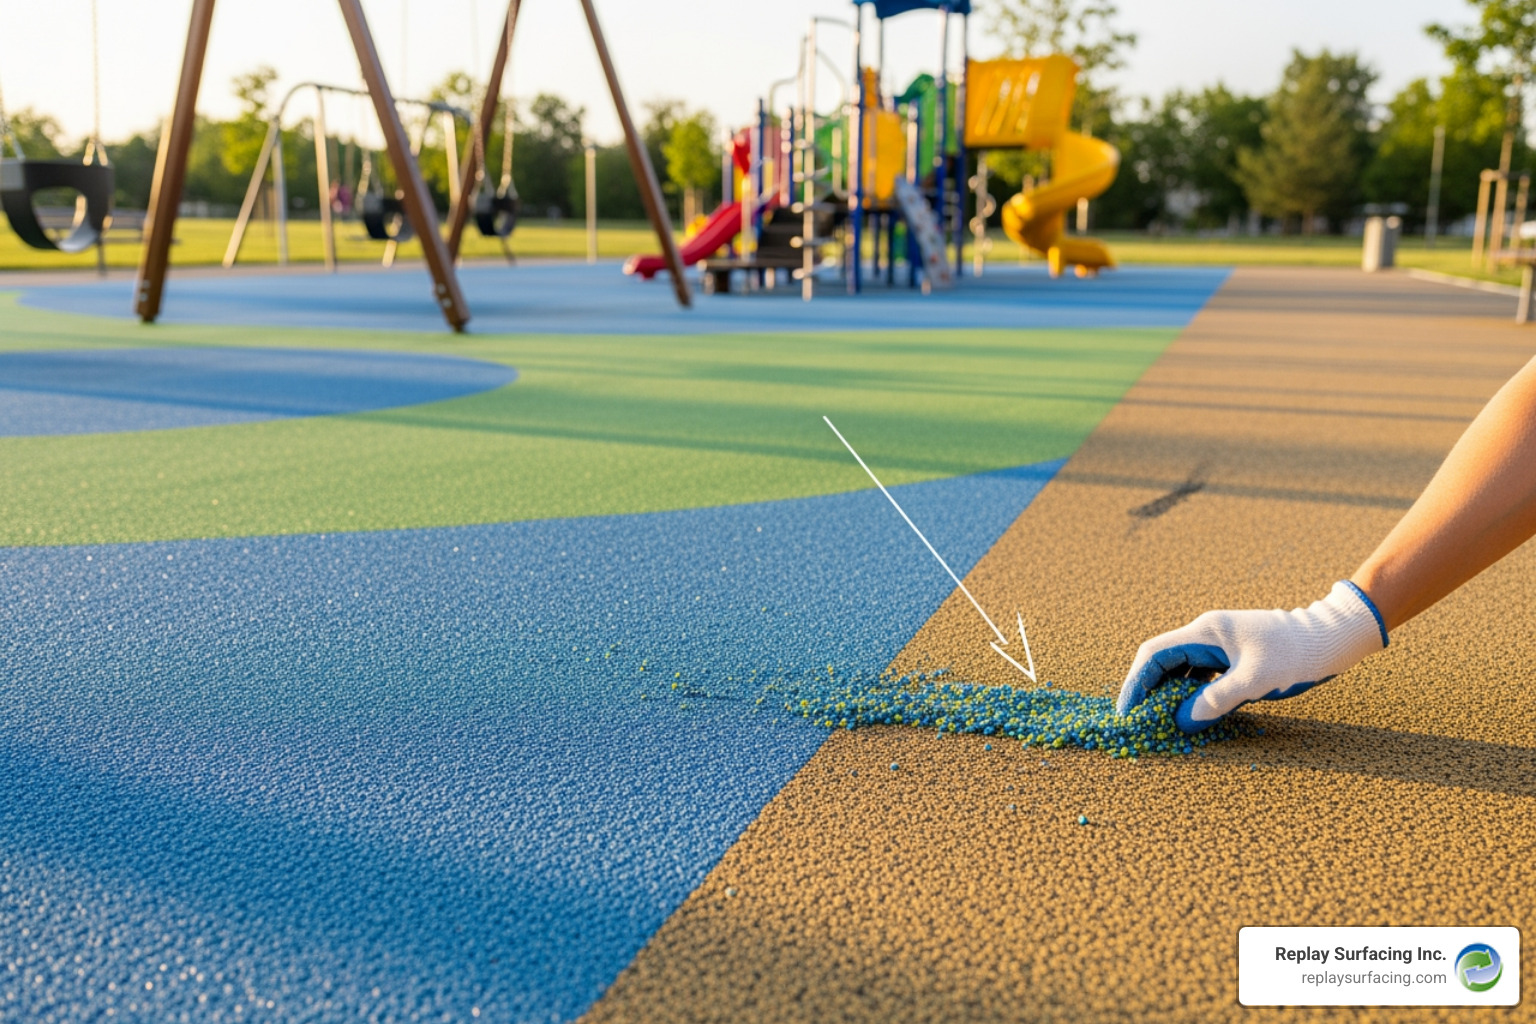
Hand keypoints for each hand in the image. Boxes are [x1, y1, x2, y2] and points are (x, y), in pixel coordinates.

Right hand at [1116, 581, 1387, 732]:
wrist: (1332, 638)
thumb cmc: (1295, 655)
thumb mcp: (1254, 681)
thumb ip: (1215, 700)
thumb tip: (1181, 720)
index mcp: (1205, 631)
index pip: (1155, 655)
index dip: (1135, 683)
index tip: (1126, 711)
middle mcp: (1207, 634)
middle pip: (1163, 661)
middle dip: (1147, 690)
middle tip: (1139, 720)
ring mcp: (1220, 644)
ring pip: (1181, 668)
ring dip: (1168, 693)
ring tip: (1160, 720)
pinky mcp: (1233, 655)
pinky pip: (1200, 674)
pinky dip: (1190, 693)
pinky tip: (1191, 711)